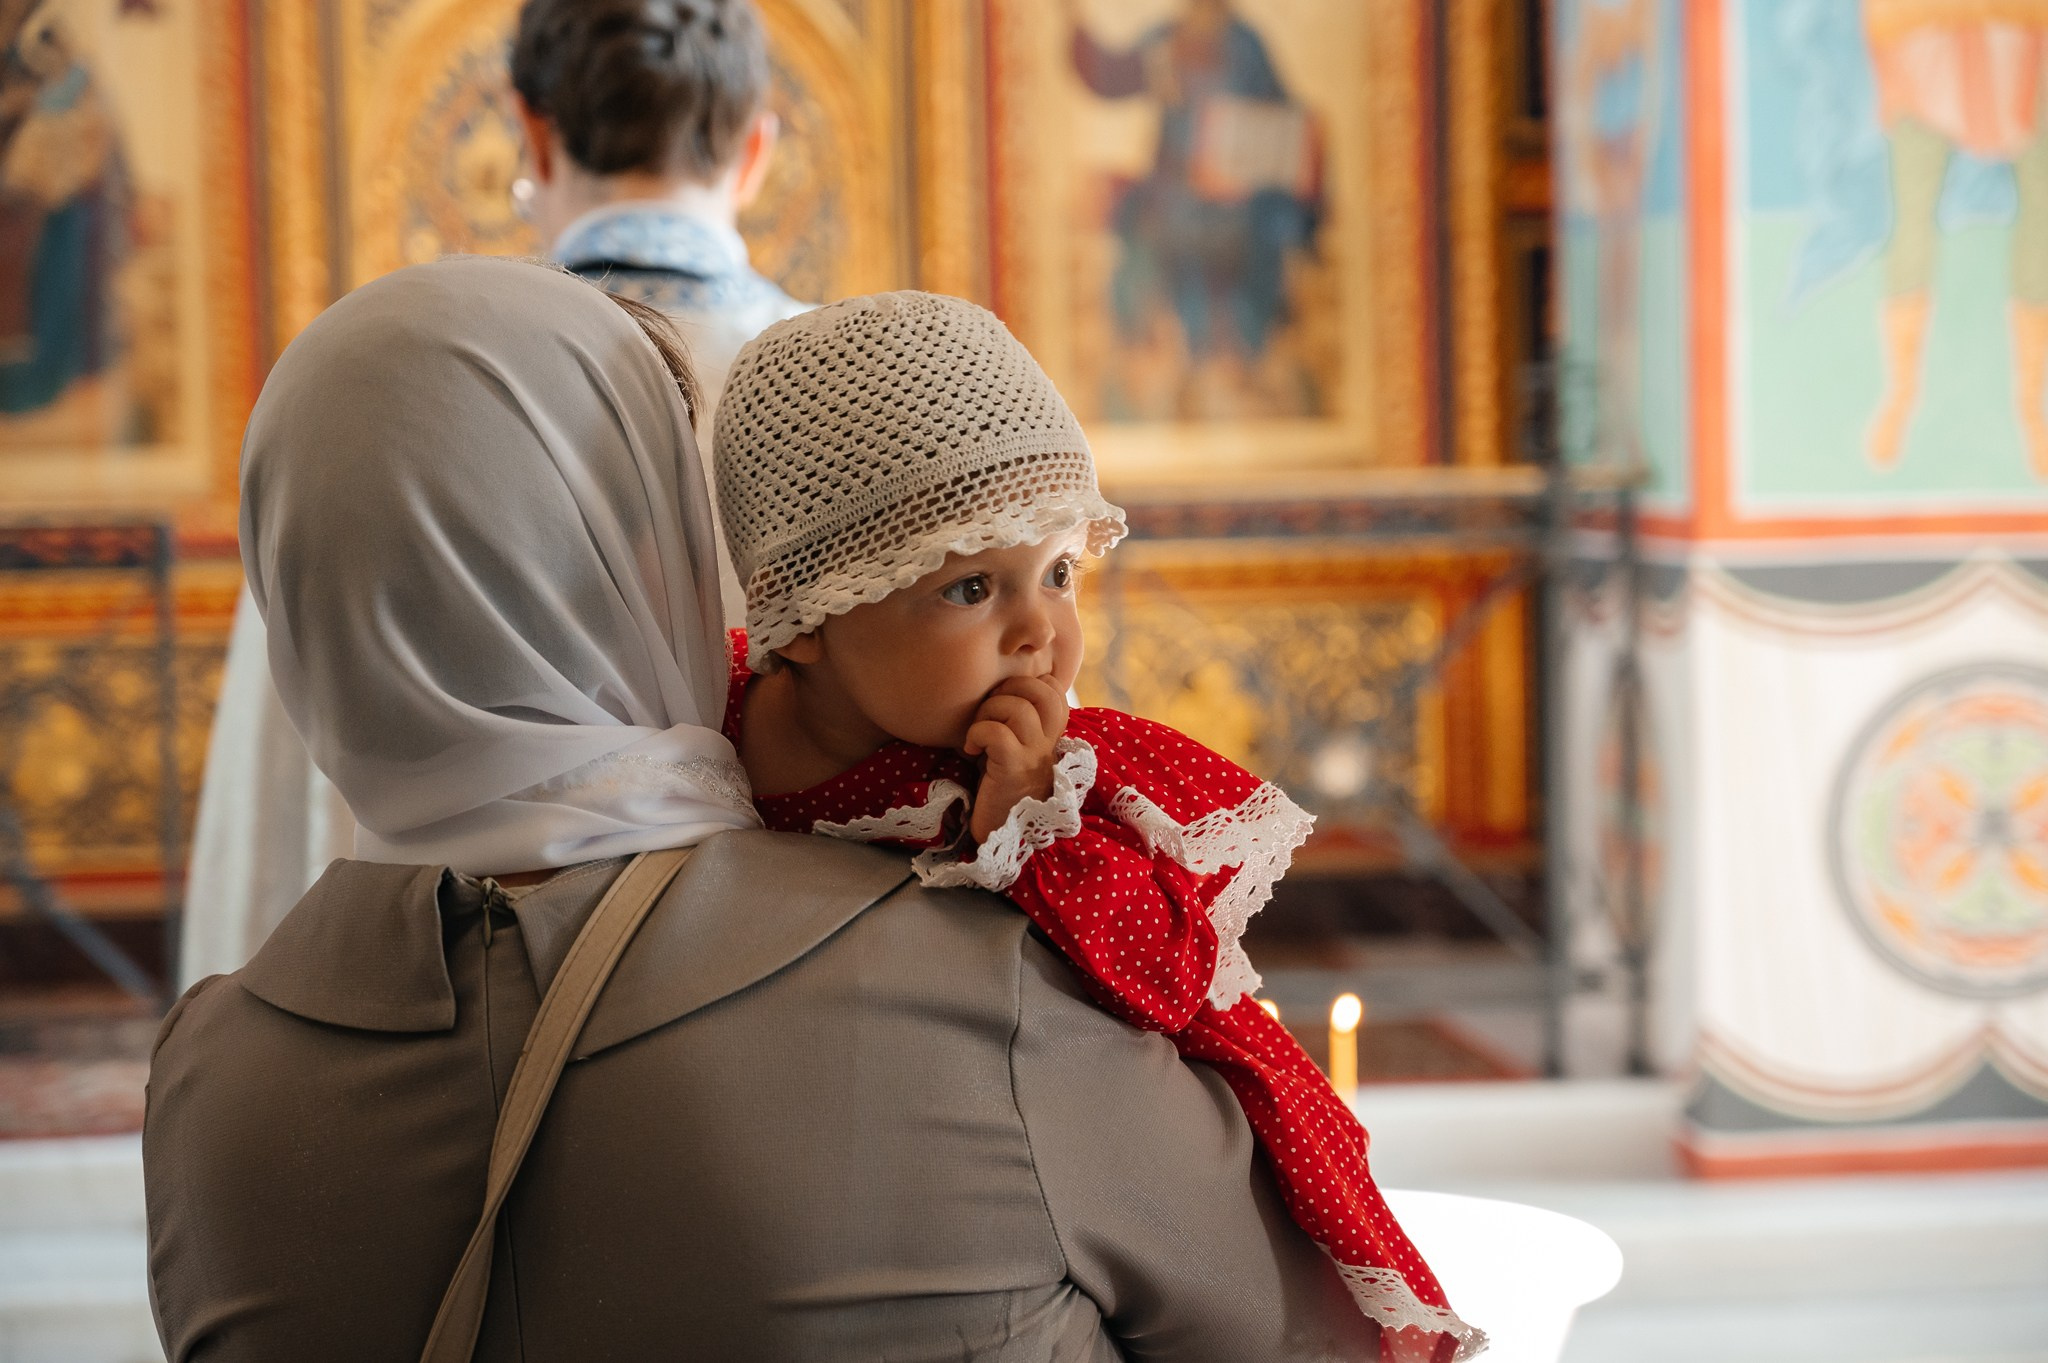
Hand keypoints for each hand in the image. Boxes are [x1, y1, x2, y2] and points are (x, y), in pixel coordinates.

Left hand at [964, 675, 1069, 843]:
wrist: (998, 830)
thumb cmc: (999, 786)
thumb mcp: (1014, 747)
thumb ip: (1016, 721)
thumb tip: (996, 687)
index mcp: (1051, 735)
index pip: (1054, 688)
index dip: (1026, 684)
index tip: (1004, 702)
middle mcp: (1049, 743)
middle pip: (1042, 690)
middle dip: (1008, 689)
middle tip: (989, 711)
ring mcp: (1034, 757)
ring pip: (1017, 708)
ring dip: (988, 712)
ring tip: (977, 732)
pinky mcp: (1013, 770)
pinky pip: (996, 733)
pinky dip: (976, 733)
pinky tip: (970, 750)